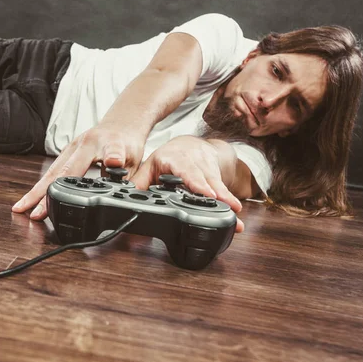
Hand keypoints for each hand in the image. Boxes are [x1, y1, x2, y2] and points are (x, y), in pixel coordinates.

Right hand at [12, 123, 145, 219]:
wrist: (120, 124)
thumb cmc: (127, 143)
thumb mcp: (134, 158)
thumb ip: (126, 175)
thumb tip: (119, 190)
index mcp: (107, 144)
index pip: (106, 156)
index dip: (103, 165)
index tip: (95, 175)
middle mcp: (84, 144)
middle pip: (62, 171)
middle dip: (45, 193)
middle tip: (32, 212)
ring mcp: (72, 147)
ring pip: (51, 172)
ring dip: (36, 191)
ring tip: (21, 208)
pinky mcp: (66, 153)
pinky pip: (52, 170)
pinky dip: (41, 186)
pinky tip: (32, 199)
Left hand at [130, 136, 244, 232]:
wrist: (190, 144)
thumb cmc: (169, 157)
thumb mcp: (151, 166)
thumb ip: (140, 182)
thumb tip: (125, 197)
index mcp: (174, 159)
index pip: (186, 170)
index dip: (196, 181)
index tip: (205, 192)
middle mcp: (194, 161)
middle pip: (206, 178)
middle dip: (216, 194)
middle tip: (225, 206)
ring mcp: (207, 167)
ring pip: (218, 184)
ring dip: (227, 200)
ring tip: (234, 216)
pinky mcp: (217, 174)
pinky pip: (223, 188)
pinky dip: (230, 201)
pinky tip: (236, 214)